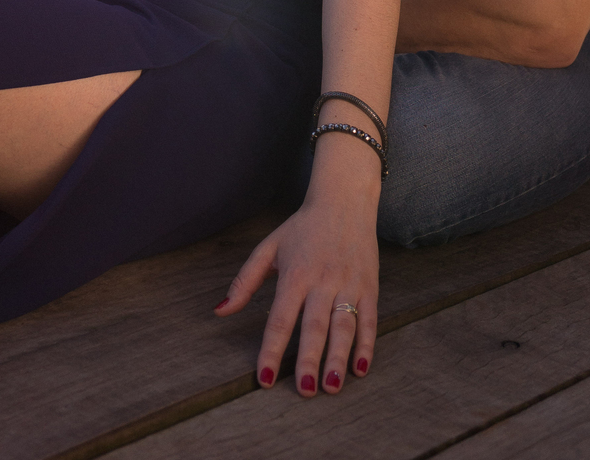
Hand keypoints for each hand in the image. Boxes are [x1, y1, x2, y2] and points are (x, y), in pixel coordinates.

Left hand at [215, 191, 378, 395]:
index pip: (280, 318)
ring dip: (339, 357)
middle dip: (309, 359)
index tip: (264, 379)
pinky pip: (369, 319)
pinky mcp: (369, 285)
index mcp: (295, 274)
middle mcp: (322, 280)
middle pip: (314, 325)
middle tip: (304, 390)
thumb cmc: (303, 227)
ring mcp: (348, 283)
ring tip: (332, 386)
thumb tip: (220, 311)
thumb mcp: (270, 247)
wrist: (345, 199)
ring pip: (344, 325)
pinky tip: (361, 367)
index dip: (271, 349)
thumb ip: (245, 281)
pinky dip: (367, 344)